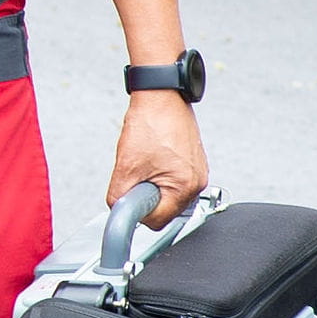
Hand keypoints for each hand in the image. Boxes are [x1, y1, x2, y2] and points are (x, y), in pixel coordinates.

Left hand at [107, 93, 207, 225]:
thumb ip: (120, 197)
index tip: (128, 199)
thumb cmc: (150, 123)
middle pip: (165, 210)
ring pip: (167, 195)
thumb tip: (118, 211)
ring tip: (144, 164)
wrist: (161, 96)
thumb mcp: (126, 167)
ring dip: (151, 185)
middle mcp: (197, 182)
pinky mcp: (193, 163)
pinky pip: (172, 181)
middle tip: (135, 175)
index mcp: (186, 187)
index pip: (157, 221)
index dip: (137, 212)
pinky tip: (151, 158)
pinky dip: (158, 175)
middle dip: (145, 197)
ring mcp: (198, 172)